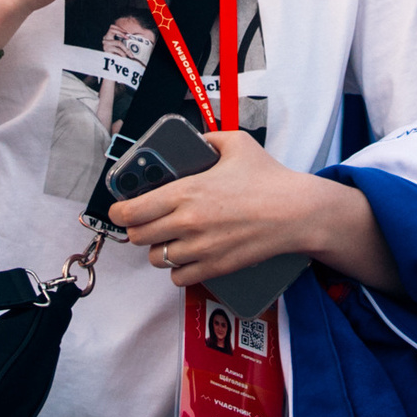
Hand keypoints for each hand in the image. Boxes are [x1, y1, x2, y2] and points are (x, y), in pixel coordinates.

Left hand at [109, 130, 347, 285]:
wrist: (297, 212)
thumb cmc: (269, 178)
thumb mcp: (236, 143)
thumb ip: (209, 138)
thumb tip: (196, 139)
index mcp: (185, 191)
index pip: (132, 210)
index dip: (120, 211)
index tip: (121, 209)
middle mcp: (187, 222)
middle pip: (138, 236)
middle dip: (138, 229)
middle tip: (145, 222)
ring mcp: (200, 248)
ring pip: (157, 259)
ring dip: (158, 249)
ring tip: (168, 240)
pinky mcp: (215, 267)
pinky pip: (179, 278)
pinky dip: (178, 270)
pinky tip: (185, 258)